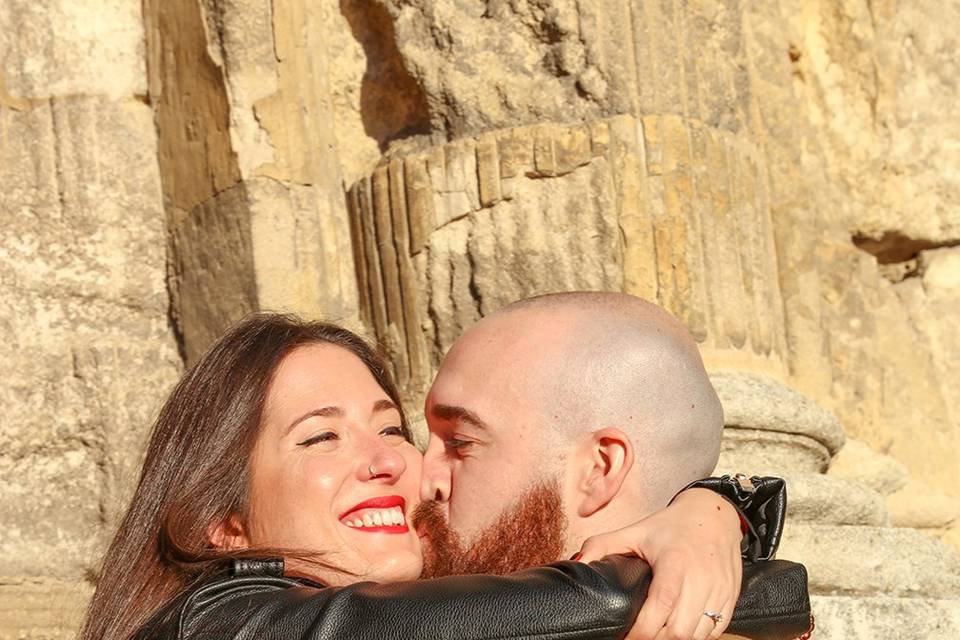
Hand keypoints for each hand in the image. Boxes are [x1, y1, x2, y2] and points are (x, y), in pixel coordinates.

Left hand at [576, 488, 742, 639]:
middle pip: (679, 631)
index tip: (625, 637)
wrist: (714, 514)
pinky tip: (679, 631)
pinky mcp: (730, 598)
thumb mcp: (634, 530)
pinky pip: (715, 630)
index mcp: (674, 563)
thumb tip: (576, 563)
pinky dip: (696, 637)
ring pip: (698, 636)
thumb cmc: (671, 526)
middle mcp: (700, 579)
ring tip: (656, 635)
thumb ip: (601, 545)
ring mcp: (719, 590)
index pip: (660, 608)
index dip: (641, 632)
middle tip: (638, 637)